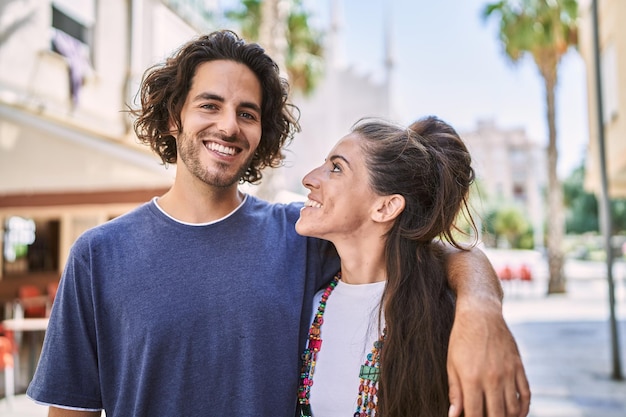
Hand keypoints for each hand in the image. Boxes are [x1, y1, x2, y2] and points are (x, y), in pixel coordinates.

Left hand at [447, 299, 529, 416]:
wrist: (480, 314)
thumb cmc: (461, 339)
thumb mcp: (452, 364)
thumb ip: (455, 392)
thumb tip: (454, 415)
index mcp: (472, 379)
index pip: (475, 414)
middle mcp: (492, 378)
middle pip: (496, 415)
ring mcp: (508, 373)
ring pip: (513, 409)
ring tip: (499, 416)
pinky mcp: (518, 367)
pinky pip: (526, 395)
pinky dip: (523, 409)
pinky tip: (516, 413)